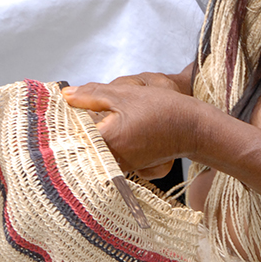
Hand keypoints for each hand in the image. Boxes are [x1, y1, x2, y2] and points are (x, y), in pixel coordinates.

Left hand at [62, 74, 198, 180]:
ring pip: (95, 147)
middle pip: (81, 141)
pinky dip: (108, 139)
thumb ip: (91, 94)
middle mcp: (110, 159)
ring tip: (107, 115)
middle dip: (82, 123)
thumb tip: (67, 95)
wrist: (193, 128)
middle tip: (87, 107)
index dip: (68, 117)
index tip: (66, 106)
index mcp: (106, 140)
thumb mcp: (125, 94)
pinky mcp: (129, 167)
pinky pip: (108, 154)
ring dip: (96, 131)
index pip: (71, 132)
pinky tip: (119, 125)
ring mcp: (120, 166)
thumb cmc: (163, 109)